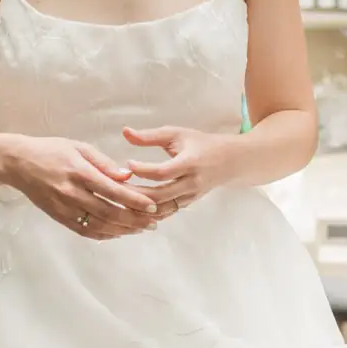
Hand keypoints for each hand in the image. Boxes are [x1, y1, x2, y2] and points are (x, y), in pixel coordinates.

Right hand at [6, 136, 160, 239]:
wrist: (18, 163)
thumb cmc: (51, 150)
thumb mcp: (79, 147)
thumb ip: (103, 163)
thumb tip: (127, 176)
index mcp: (79, 172)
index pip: (112, 191)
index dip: (134, 201)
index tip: (152, 206)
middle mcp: (72, 192)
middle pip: (108, 212)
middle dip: (134, 219)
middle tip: (153, 222)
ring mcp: (64, 207)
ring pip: (98, 225)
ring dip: (122, 230)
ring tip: (140, 229)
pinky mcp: (58, 217)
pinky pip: (83, 231)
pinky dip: (103, 235)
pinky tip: (117, 233)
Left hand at [120, 124, 235, 217]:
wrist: (230, 161)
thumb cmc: (201, 144)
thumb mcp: (177, 134)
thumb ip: (150, 136)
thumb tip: (124, 132)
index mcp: (190, 163)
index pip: (163, 172)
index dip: (143, 170)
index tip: (127, 164)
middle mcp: (191, 183)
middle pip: (160, 195)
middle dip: (135, 194)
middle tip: (116, 187)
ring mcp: (190, 197)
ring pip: (161, 209)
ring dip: (140, 207)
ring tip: (120, 200)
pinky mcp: (187, 204)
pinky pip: (166, 213)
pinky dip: (148, 214)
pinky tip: (132, 209)